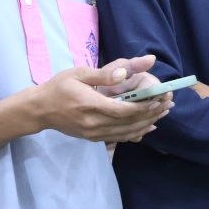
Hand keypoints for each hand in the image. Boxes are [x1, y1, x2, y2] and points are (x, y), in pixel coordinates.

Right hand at [16, 55, 172, 142]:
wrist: (39, 110)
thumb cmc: (59, 87)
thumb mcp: (79, 73)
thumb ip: (105, 73)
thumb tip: (127, 70)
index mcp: (90, 105)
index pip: (124, 110)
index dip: (144, 105)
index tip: (160, 97)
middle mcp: (93, 123)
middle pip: (129, 122)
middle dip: (151, 113)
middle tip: (169, 103)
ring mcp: (93, 133)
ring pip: (127, 132)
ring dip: (147, 123)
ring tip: (163, 113)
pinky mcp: (93, 138)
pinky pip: (119, 138)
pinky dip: (136, 133)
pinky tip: (148, 127)